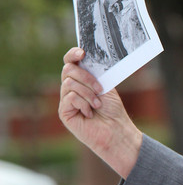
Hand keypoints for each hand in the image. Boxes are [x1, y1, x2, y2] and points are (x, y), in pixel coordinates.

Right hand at [59, 47, 141, 177]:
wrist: (116, 130)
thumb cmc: (113, 110)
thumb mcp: (106, 86)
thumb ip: (95, 74)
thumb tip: (87, 58)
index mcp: (81, 79)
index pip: (70, 62)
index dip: (73, 55)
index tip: (82, 53)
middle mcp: (71, 88)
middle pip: (68, 70)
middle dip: (86, 77)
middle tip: (100, 89)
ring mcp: (66, 100)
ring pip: (69, 83)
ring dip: (88, 93)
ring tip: (97, 105)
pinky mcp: (64, 112)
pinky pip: (70, 97)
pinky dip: (83, 103)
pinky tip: (90, 113)